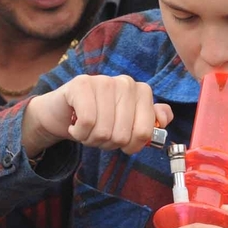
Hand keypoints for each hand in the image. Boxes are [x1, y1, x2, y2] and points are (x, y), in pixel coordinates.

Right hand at [22, 74, 172, 156]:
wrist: (61, 113)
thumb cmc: (97, 120)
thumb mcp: (127, 123)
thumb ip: (150, 120)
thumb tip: (165, 118)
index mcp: (142, 91)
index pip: (145, 132)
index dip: (131, 146)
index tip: (121, 143)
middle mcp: (126, 82)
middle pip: (123, 135)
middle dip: (107, 143)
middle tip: (98, 134)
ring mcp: (104, 81)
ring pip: (104, 130)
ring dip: (91, 139)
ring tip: (86, 129)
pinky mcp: (81, 84)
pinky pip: (87, 122)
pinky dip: (79, 133)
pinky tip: (75, 125)